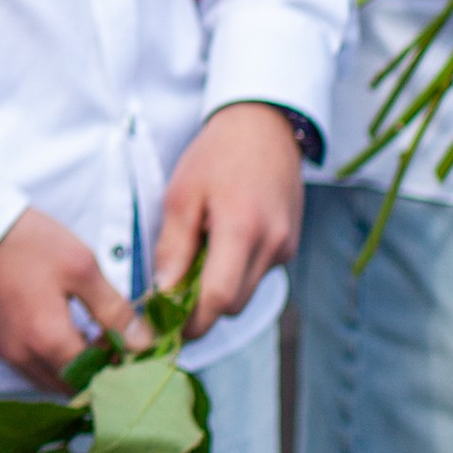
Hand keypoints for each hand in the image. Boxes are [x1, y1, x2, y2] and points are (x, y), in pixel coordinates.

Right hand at [0, 207, 141, 389]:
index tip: (129, 342)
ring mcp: (2, 351)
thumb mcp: (80, 266)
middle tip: (110, 340)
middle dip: (96, 373)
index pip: (97, 378)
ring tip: (85, 334)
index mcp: (49, 342)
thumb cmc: (25, 242)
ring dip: (70, 369)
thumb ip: (114, 309)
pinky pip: (25, 366)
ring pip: (46, 380)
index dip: (119, 366)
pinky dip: (47, 360)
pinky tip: (54, 329)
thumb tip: (143, 343)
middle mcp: (23, 357)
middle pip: (71, 388)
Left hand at [152, 101, 301, 335]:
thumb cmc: (216, 156)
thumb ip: (173, 248)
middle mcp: (272, 244)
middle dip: (202, 307)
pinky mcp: (290, 245)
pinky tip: (221, 243)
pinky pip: (258, 274)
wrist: (263, 127)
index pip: (219, 298)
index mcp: (242, 229)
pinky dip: (236, 271)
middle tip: (171, 295)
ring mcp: (286, 247)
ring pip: (247, 292)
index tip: (165, 325)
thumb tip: (162, 295)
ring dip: (219, 287)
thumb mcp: (181, 195)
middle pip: (233, 304)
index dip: (191, 320)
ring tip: (196, 257)